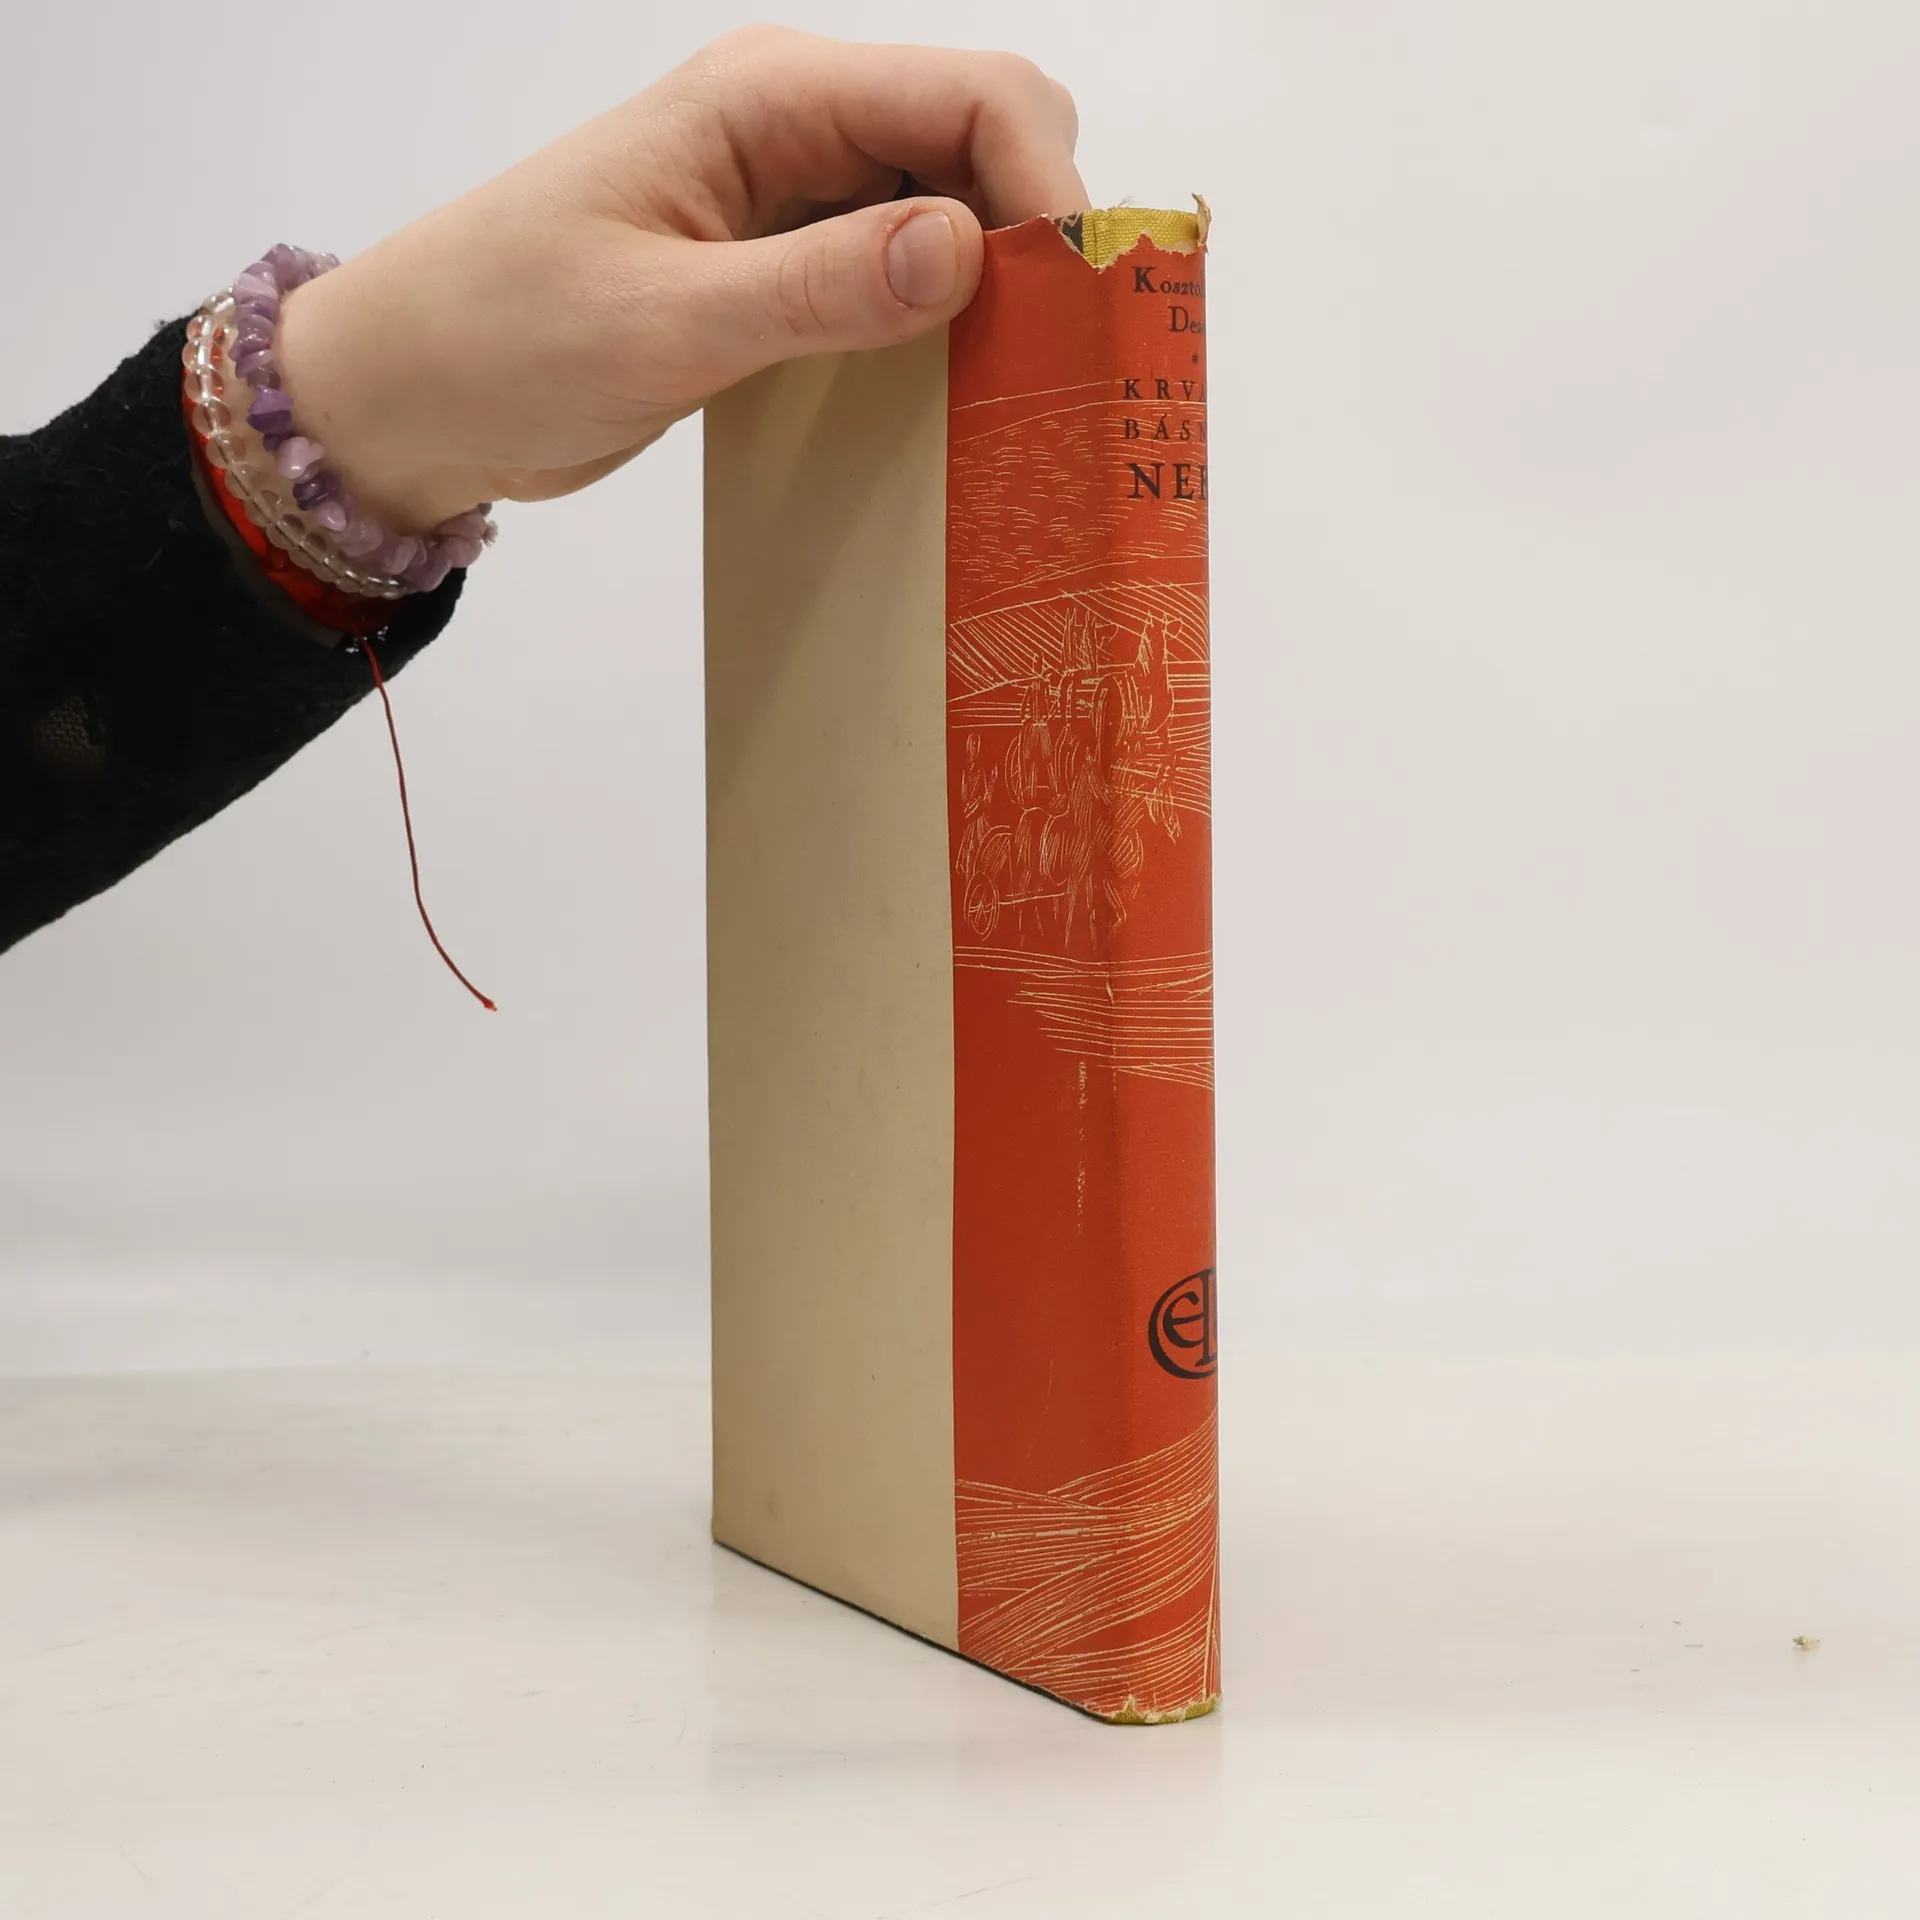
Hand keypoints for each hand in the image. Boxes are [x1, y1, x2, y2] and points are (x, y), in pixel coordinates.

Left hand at [274, 26, 1086, 531]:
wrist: (406, 392)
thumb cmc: (499, 339)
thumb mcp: (663, 324)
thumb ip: (817, 287)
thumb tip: (968, 250)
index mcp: (769, 98)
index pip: (973, 96)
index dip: (1048, 189)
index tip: (1073, 313)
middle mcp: (798, 126)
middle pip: (985, 140)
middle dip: (1039, 235)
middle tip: (1050, 363)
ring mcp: (795, 197)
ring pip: (956, 210)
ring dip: (997, 290)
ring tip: (1015, 394)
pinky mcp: (785, 267)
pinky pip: (903, 274)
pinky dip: (943, 327)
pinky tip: (949, 397)